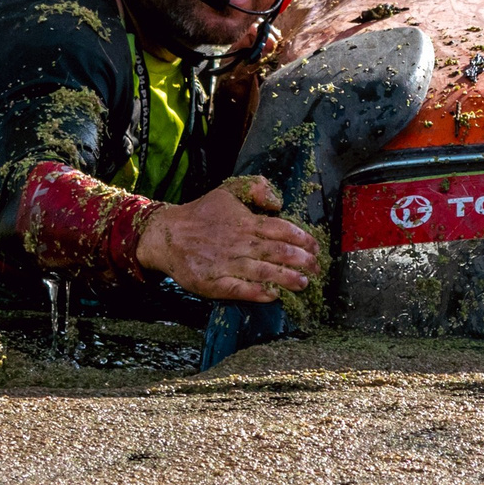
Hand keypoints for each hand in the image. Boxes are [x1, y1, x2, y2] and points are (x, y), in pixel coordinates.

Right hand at [134, 175, 316, 300]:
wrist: (166, 235)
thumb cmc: (202, 214)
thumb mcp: (228, 190)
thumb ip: (255, 188)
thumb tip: (279, 202)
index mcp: (246, 222)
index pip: (282, 230)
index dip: (303, 239)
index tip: (317, 247)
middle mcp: (240, 243)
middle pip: (278, 252)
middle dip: (302, 261)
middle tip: (317, 269)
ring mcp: (227, 263)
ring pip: (264, 271)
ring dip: (287, 278)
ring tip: (304, 283)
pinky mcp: (213, 282)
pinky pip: (239, 289)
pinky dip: (257, 293)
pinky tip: (273, 296)